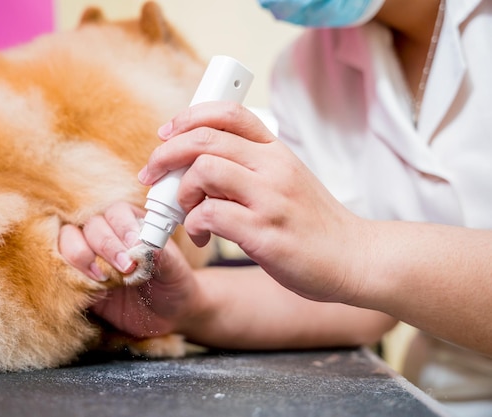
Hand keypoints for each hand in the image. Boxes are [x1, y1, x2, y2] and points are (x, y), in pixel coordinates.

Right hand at [59, 202, 201, 337]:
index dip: (122, 227)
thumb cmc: (173, 282)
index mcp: (130, 223)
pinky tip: (93, 290)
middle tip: (125, 267)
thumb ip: (161, 256)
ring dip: (81, 256)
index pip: (116, 212)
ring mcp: (90, 255)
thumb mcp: (173, 269)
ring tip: (103, 278)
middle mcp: (107, 234)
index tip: (133, 246)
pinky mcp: (78, 279)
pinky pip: (62, 270)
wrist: (169, 314)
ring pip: (68, 240)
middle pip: (91, 225)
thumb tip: (148, 247)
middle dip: (106, 245)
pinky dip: (70, 276)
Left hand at [139, 102, 367, 302]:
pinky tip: (202, 235)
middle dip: (166, 154)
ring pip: (204, 171)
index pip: (229, 112)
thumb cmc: (313, 223)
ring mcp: (270, 199)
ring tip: (186, 211)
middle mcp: (273, 168)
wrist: (354, 258)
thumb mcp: (287, 180)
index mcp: (277, 151)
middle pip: (205, 138)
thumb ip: (248, 167)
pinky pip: (210, 214)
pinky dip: (194, 223)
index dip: (189, 116)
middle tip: (152, 175)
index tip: (167, 134)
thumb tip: (196, 164)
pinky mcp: (264, 233)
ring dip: (181, 192)